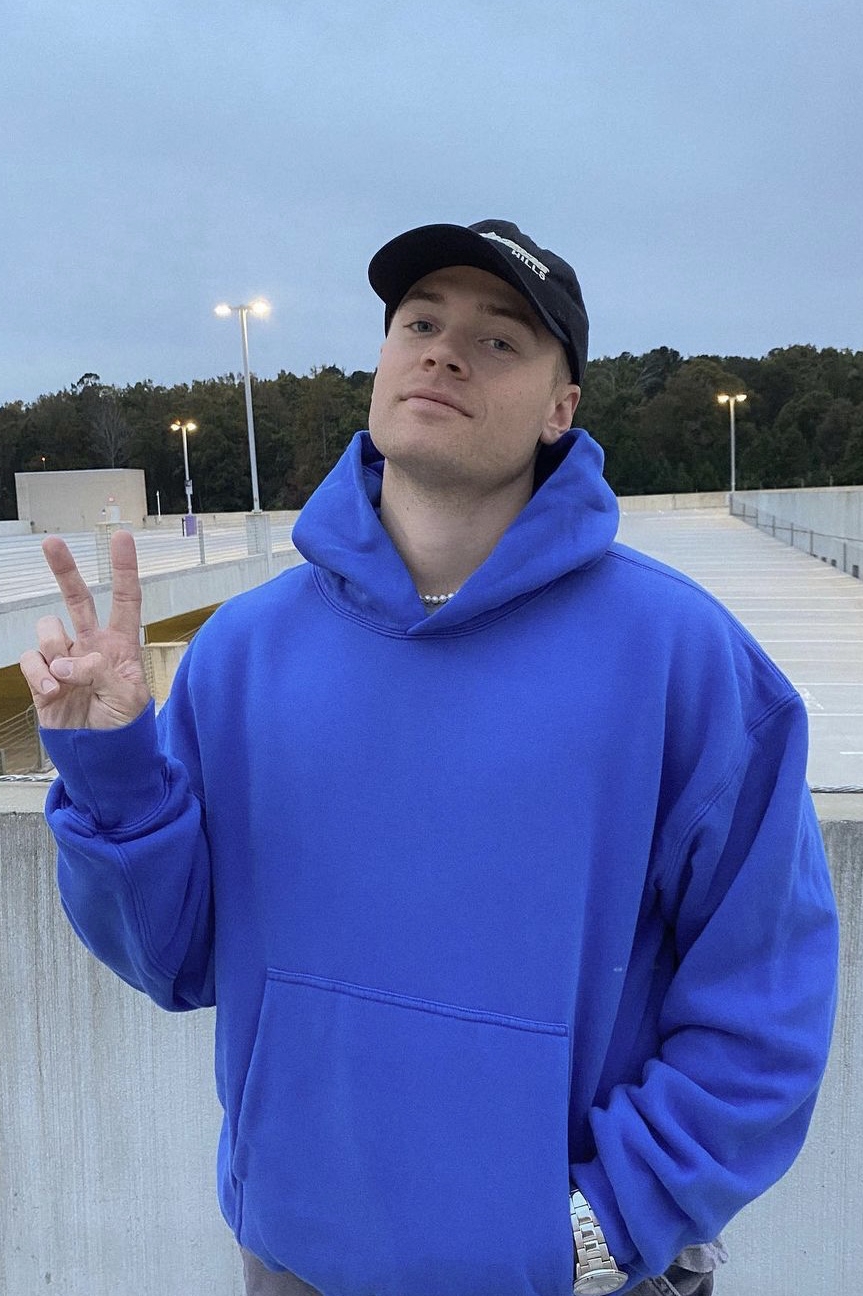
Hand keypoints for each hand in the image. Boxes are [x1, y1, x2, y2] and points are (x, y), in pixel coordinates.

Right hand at [20, 530, 151, 729]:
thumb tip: (71, 661)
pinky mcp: (42, 677)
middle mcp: (91, 646)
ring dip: (55, 650)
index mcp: (121, 645)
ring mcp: (64, 660)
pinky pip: (31, 660)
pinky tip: (54, 691)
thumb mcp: (129, 698)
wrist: (100, 756)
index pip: (125, 600)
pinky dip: (39, 673)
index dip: (124, 569)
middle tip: (51, 542)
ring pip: (49, 630)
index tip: (122, 537)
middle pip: (77, 599)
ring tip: (68, 681)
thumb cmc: (124, 727)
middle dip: (64, 569)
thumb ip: (104, 672)